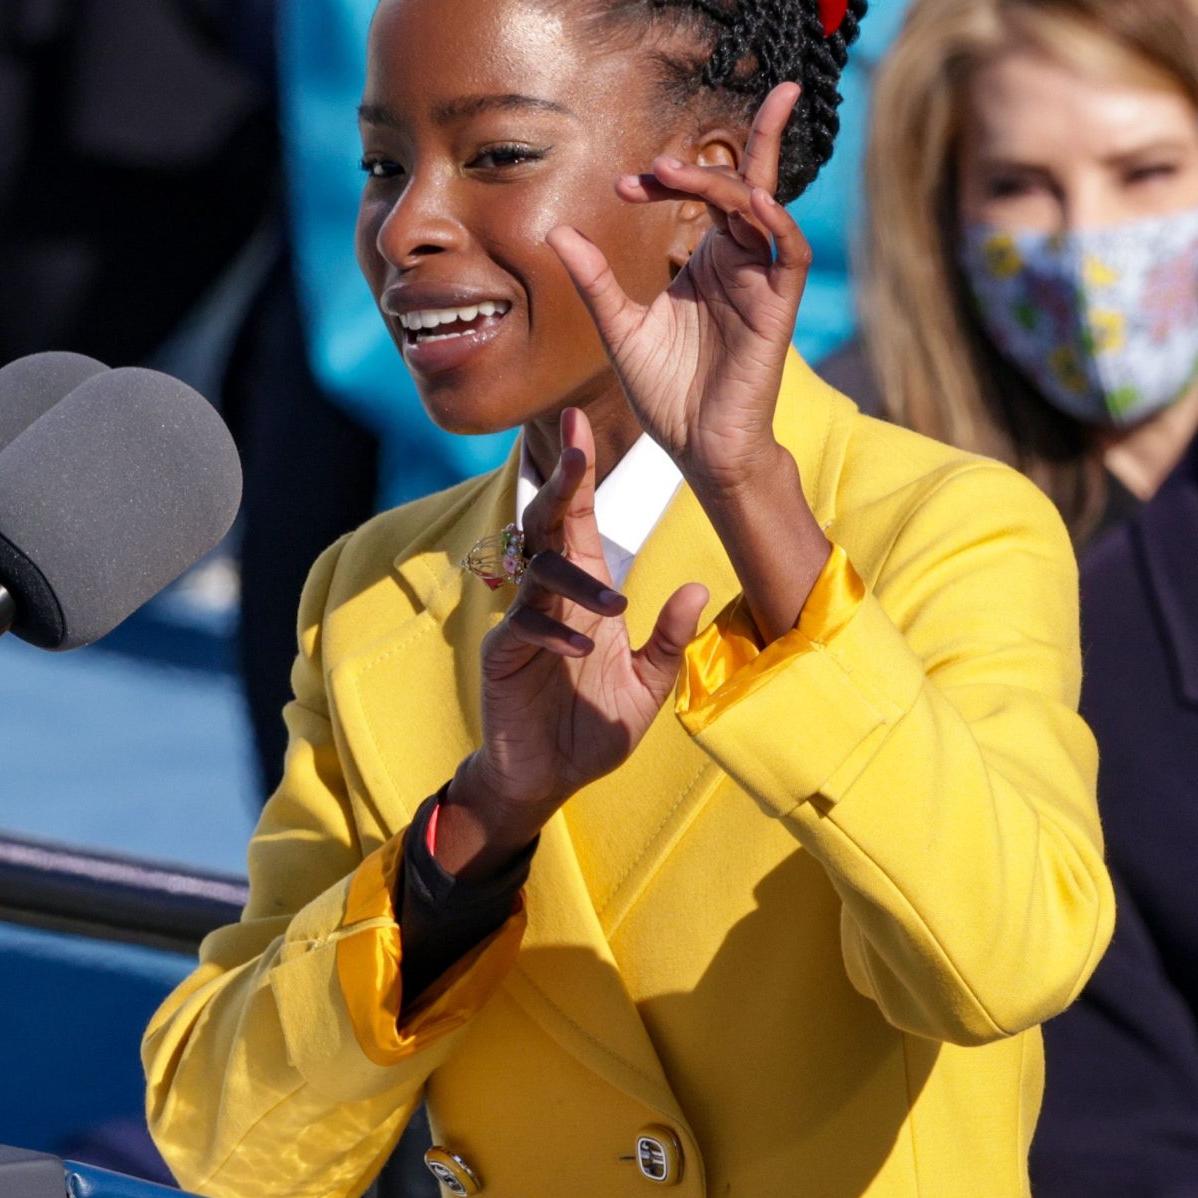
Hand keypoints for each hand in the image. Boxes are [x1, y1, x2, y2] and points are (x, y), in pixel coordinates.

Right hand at [438, 408, 709, 878]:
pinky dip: (552, 633)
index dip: (579, 472)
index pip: (578, 519)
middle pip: (547, 525)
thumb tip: (695, 587)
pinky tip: (580, 647)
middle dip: (559, 484)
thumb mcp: (649, 685)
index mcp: (584, 593)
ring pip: (537, 575)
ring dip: (574, 582)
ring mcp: (521, 623)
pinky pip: (522, 629)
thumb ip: (669, 640)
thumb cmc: (593, 726)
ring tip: (614, 607)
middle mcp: (549, 597)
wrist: (547, 779)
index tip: (581, 419)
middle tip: (574, 446)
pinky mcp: (502, 657)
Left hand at [547, 83, 806, 497]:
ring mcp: (760, 281)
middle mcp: (739, 262)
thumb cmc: (666, 391)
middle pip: (747, 184)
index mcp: (708, 261)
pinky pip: (785, 252)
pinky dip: (773, 221)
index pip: (704, 194)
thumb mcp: (619, 326)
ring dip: (730, 181)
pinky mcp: (777, 307)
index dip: (670, 179)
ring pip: (762, 208)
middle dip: (736, 146)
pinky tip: (750, 200)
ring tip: (677, 172)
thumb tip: (559, 231)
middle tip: (689, 139)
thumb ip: (596, 278)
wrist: (695, 447)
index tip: (627, 183)